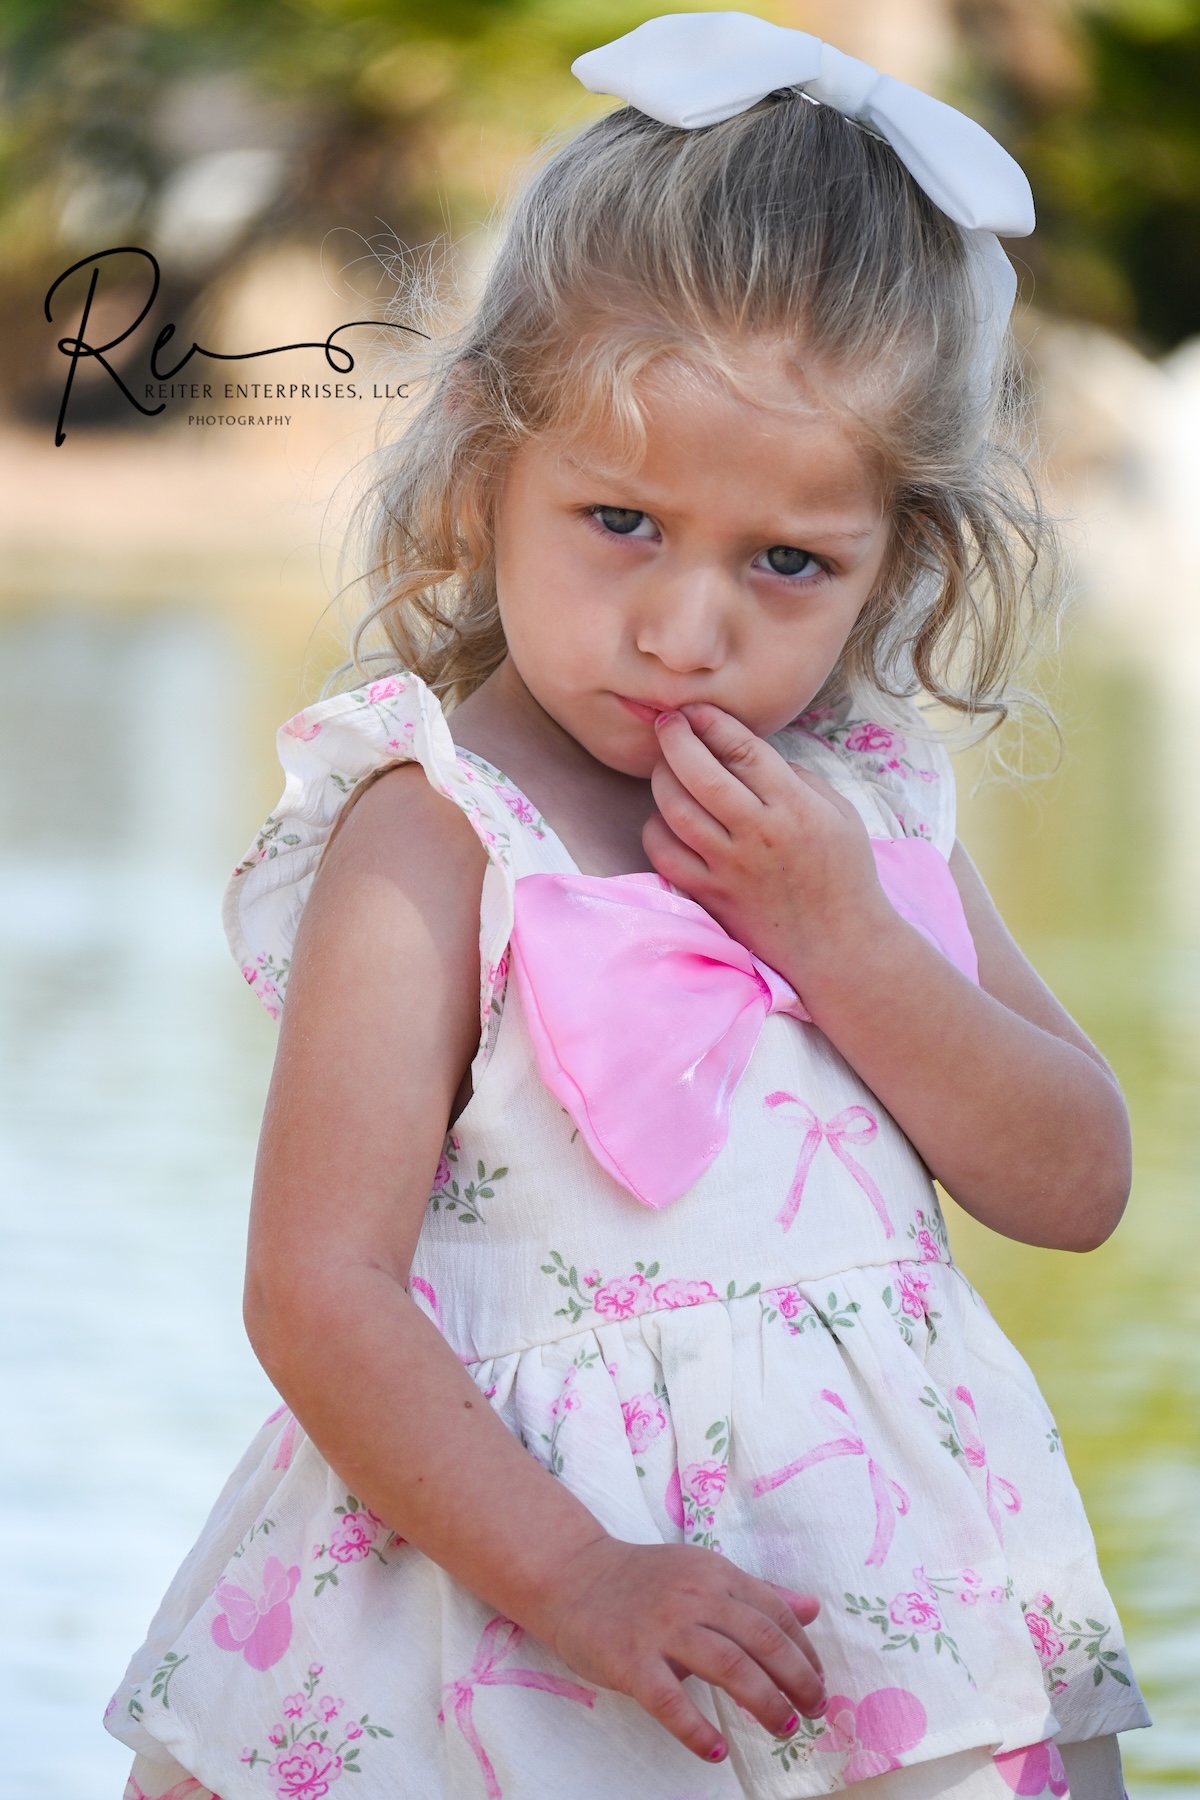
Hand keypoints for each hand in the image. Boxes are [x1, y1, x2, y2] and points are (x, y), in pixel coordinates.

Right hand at [541, 1536, 824, 1763]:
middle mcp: (694, 1597)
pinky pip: (670, 1702)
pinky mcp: (630, 1662)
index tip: (818, 1682)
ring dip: (764, 1703)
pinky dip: (697, 1730)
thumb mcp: (703, 1573)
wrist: (572, 1576)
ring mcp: (662, 1629)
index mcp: (715, 1574)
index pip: (775, 1614)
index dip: (805, 1652)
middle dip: (797, 1680)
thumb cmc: (643, 1581)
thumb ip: (756, 1593)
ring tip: (783, 1728)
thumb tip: (812, 1609)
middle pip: (761, 1640)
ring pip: (729, 1667)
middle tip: (813, 1710)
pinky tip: (716, 1751)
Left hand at [643, 704, 889, 988]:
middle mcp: (758, 833)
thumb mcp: (839, 812)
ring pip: (674, 811)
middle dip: (674, 738)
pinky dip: (657, 830)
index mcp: (794, 806)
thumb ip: (796, 778)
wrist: (841, 944)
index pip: (741, 749)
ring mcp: (730, 867)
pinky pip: (666, 855)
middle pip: (698, 773)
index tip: (695, 710)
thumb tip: (749, 755)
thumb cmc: (844, 874)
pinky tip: (665, 820)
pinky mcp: (711, 896)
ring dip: (661, 779)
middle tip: (667, 724)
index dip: (711, 722)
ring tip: (665, 768)